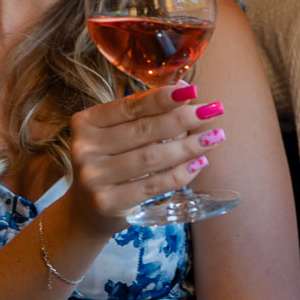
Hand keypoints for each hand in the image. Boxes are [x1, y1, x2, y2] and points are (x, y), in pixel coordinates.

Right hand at [65, 82, 224, 230]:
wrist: (86, 211)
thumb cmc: (109, 162)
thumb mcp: (117, 133)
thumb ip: (145, 111)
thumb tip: (183, 88)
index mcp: (85, 123)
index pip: (130, 106)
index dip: (163, 98)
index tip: (193, 91)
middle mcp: (84, 149)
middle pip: (143, 131)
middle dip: (183, 119)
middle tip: (213, 111)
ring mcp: (94, 178)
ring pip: (151, 158)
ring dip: (188, 146)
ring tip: (215, 136)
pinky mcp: (109, 203)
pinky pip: (153, 186)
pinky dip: (180, 174)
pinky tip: (200, 162)